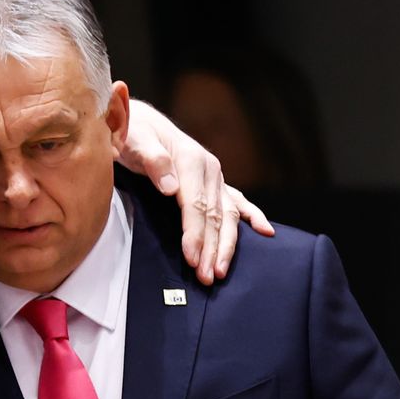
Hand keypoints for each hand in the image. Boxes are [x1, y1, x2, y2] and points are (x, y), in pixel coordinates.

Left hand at [119, 100, 274, 282]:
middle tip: (206, 277)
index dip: (194, 233)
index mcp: (192, 160)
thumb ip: (152, 161)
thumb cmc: (133, 133)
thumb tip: (171, 187)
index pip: (196, 205)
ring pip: (228, 215)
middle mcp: (210, 169)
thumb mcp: (133, 141)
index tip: (191, 258)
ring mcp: (215, 176)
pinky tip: (266, 231)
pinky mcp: (213, 182)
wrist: (139, 121)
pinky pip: (237, 202)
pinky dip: (252, 216)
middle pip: (215, 216)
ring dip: (226, 245)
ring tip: (220, 271)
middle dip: (211, 249)